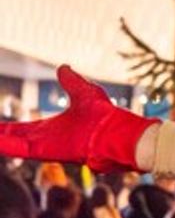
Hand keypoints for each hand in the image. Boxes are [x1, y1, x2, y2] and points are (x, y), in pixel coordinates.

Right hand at [0, 67, 158, 171]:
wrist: (119, 133)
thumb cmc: (106, 116)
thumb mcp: (84, 92)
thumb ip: (71, 82)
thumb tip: (62, 67)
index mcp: (52, 129)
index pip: (21, 130)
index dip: (5, 129)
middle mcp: (45, 140)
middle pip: (12, 138)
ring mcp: (46, 146)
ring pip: (12, 144)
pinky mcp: (49, 151)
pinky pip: (22, 150)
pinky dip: (6, 146)